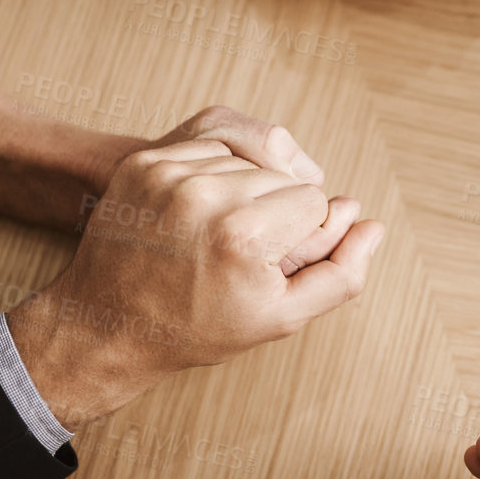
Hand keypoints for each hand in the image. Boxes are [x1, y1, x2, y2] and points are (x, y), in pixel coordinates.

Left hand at [7, 124, 382, 428]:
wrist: (106, 325)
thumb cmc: (197, 328)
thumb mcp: (280, 318)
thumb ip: (340, 274)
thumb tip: (373, 227)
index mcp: (244, 236)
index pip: (315, 202)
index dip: (301, 237)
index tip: (266, 265)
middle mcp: (205, 195)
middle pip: (283, 177)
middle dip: (274, 211)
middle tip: (239, 255)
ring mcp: (168, 173)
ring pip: (248, 159)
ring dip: (244, 189)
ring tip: (218, 233)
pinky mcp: (143, 161)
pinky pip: (208, 150)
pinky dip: (212, 176)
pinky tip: (197, 214)